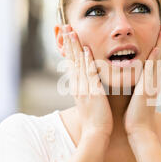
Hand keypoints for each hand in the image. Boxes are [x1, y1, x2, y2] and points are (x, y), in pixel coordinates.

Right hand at [62, 25, 112, 140]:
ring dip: (75, 46)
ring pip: (77, 63)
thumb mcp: (89, 103)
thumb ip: (88, 92)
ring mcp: (83, 88)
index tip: (67, 36)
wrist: (95, 134)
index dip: (69, 49)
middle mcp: (77, 86)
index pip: (72, 64)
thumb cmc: (96, 121)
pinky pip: (88, 74)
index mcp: (78, 87)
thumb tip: (88, 86)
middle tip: (64, 27)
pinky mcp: (91, 92)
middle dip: (68, 43)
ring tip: (71, 31)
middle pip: (71, 60)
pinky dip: (86, 61)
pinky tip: (86, 50)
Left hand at [123, 22, 160, 136]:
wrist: (139, 130)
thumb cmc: (135, 116)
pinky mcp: (148, 89)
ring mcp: (153, 84)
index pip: (155, 58)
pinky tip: (155, 48)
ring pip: (158, 59)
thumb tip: (133, 78)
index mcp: (150, 81)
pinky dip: (154, 59)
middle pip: (160, 54)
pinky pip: (151, 71)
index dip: (157, 43)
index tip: (159, 30)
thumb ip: (137, 86)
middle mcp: (154, 80)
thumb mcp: (136, 96)